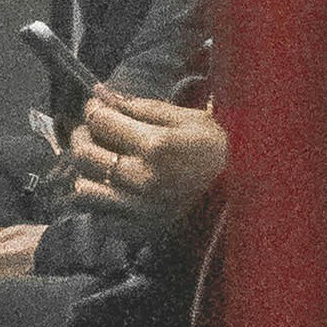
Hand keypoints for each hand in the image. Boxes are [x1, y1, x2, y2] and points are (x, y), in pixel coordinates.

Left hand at [64, 89, 227, 227]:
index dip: (94, 110)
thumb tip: (106, 96)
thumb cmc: (217, 151)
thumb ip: (143, 107)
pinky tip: (115, 190)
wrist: (243, 196)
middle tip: (94, 130)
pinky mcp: (137, 230)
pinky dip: (100, 202)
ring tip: (103, 162)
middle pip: (84, 154)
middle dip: (83, 135)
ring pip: (83, 187)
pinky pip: (98, 217)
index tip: (98, 107)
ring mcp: (136, 209)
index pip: (100, 121)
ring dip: (88, 171)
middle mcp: (140, 179)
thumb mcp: (188, 119)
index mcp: (154, 145)